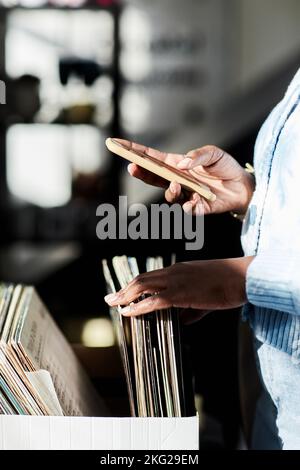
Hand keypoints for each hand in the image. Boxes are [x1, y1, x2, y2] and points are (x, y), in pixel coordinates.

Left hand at [104, 257, 253, 316]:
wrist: (242, 277)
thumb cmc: (229, 285)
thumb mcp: (207, 296)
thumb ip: (192, 309)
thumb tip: (181, 321)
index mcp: (180, 270)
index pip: (151, 277)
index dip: (135, 286)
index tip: (124, 293)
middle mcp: (174, 272)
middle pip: (142, 279)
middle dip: (124, 290)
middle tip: (111, 299)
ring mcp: (177, 281)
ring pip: (143, 286)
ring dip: (125, 296)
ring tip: (113, 305)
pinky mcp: (182, 293)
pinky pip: (154, 300)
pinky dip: (138, 306)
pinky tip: (128, 312)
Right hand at [116, 139, 254, 214]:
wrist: (243, 186)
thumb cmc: (225, 167)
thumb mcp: (213, 154)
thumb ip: (197, 156)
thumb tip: (181, 164)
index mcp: (176, 164)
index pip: (152, 157)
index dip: (134, 151)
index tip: (118, 144)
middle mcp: (177, 179)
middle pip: (153, 177)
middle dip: (141, 172)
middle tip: (132, 166)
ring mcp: (186, 194)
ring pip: (169, 196)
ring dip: (169, 191)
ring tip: (176, 184)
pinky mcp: (198, 207)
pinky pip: (188, 210)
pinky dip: (189, 207)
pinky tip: (194, 201)